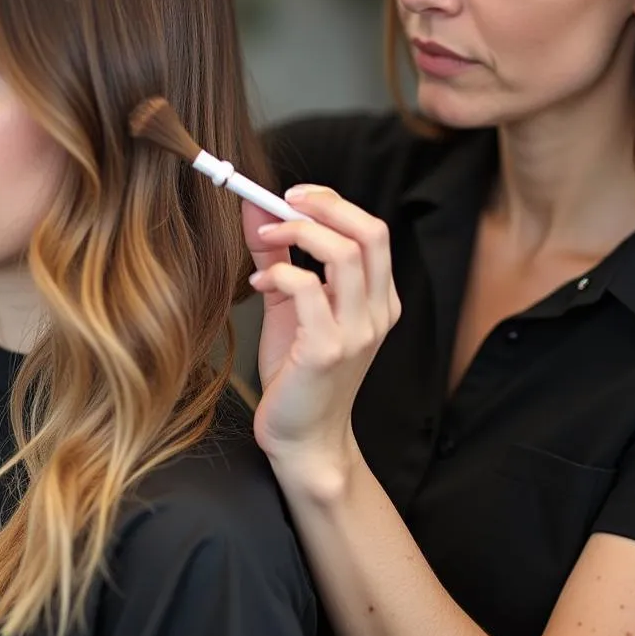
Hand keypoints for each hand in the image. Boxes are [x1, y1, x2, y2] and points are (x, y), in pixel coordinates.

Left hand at [244, 186, 400, 494]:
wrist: (304, 438)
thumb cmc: (299, 372)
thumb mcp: (290, 304)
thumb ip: (277, 255)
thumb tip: (256, 208)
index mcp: (378, 299)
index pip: (372, 231)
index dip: (334, 203)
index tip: (294, 197)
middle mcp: (377, 312)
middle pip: (370, 232)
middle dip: (325, 205)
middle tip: (284, 202)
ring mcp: (357, 332)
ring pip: (344, 254)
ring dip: (298, 233)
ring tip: (267, 238)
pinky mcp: (328, 350)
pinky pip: (307, 290)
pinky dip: (278, 274)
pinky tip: (258, 283)